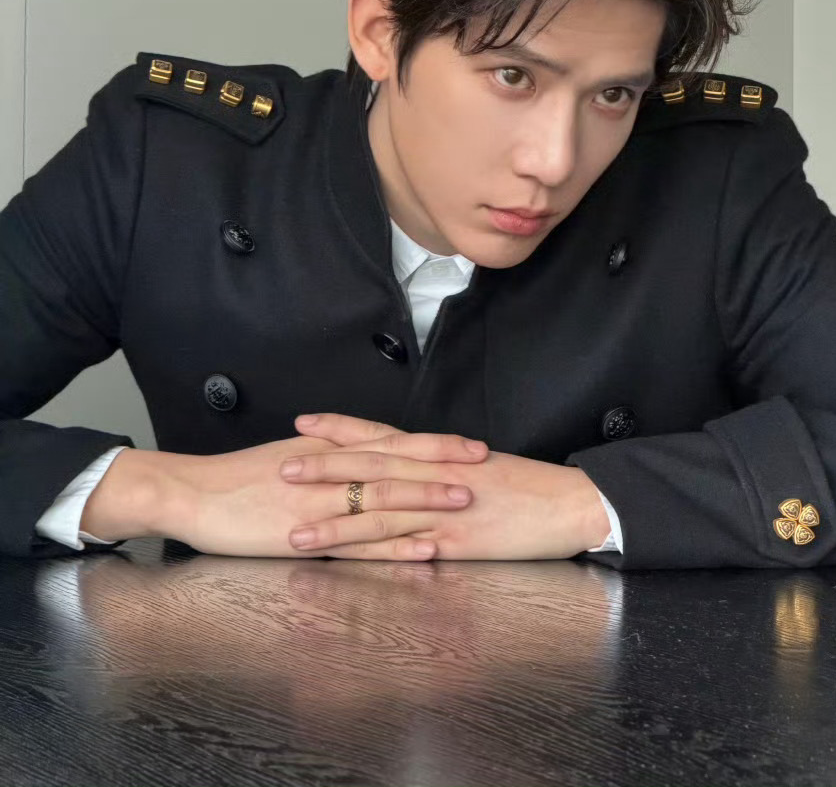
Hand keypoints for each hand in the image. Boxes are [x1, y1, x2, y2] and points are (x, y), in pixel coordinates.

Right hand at [157, 422, 488, 558]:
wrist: (193, 494)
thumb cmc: (237, 478)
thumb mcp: (288, 455)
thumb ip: (328, 454)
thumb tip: (358, 450)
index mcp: (330, 451)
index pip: (394, 442)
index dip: (435, 443)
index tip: (471, 445)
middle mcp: (331, 472)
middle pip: (398, 463)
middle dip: (443, 464)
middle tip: (485, 465)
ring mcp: (322, 504)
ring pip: (385, 499)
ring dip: (428, 500)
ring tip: (466, 501)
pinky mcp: (309, 536)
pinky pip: (360, 542)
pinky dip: (394, 544)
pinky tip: (424, 548)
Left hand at [283, 414, 611, 559]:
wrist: (571, 502)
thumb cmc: (530, 486)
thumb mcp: (481, 467)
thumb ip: (442, 470)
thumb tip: (411, 470)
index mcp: (441, 456)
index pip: (383, 435)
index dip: (342, 429)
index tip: (305, 422)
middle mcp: (436, 477)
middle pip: (372, 468)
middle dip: (324, 468)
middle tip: (281, 466)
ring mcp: (444, 511)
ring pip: (379, 513)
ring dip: (334, 523)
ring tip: (293, 530)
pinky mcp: (456, 544)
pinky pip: (406, 551)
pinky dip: (373, 558)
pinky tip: (346, 566)